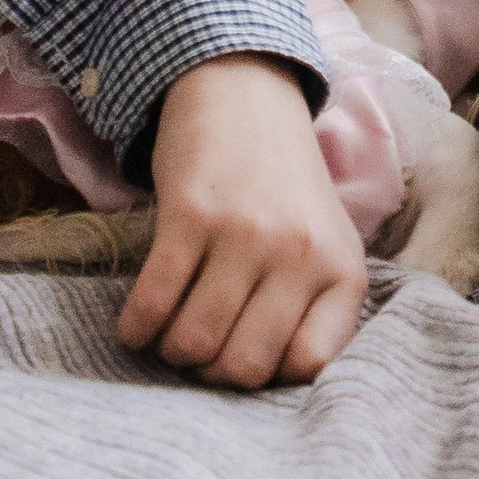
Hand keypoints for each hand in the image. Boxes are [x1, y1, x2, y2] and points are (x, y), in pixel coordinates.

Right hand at [118, 54, 367, 390]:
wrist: (245, 93)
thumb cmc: (283, 187)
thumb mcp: (323, 244)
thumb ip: (312, 310)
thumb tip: (268, 386)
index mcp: (342, 271)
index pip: (309, 368)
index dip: (267, 375)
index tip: (244, 356)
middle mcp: (301, 255)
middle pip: (242, 367)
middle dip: (209, 373)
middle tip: (198, 349)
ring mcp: (247, 234)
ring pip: (193, 343)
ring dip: (169, 350)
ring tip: (168, 333)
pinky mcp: (193, 214)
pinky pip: (154, 303)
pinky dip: (136, 327)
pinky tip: (136, 323)